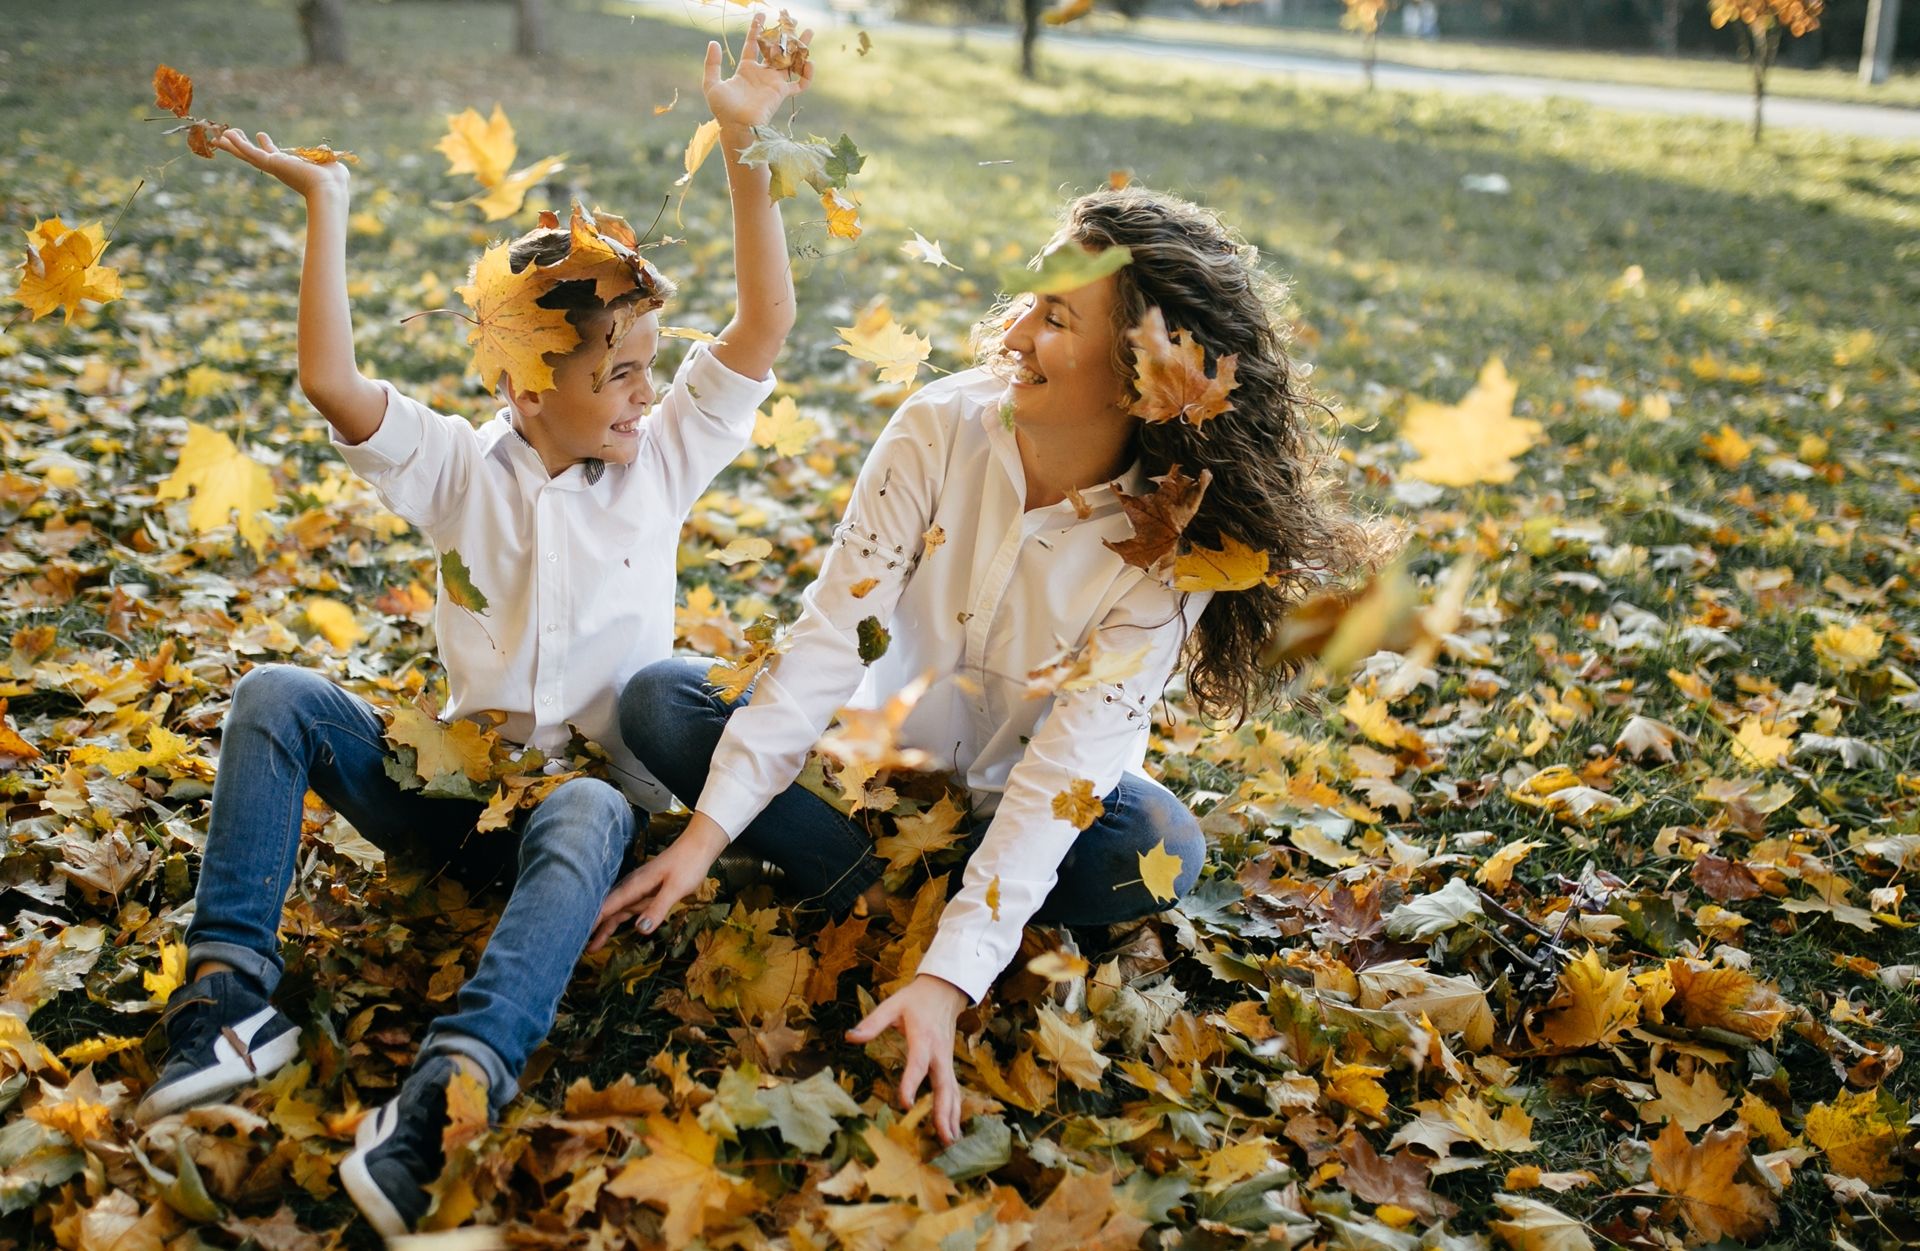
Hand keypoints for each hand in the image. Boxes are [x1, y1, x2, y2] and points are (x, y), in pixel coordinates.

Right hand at [214, 128, 349, 202]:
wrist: (330, 189)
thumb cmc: (334, 180)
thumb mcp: (327, 161)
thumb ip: (323, 154)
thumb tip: (322, 148)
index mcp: (292, 167)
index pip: (275, 155)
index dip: (266, 145)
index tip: (261, 135)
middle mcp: (280, 167)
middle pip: (254, 156)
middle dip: (241, 147)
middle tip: (227, 137)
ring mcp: (274, 166)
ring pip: (247, 155)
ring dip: (233, 145)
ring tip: (218, 138)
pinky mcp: (271, 164)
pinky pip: (250, 153)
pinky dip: (238, 145)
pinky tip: (226, 136)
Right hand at [587, 812, 730, 950]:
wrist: (698, 846)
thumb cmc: (688, 865)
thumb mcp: (675, 888)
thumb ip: (657, 908)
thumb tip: (640, 930)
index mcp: (635, 886)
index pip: (608, 906)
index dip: (592, 921)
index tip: (577, 935)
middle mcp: (632, 887)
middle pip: (608, 910)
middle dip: (592, 926)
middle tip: (579, 947)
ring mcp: (638, 888)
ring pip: (616, 910)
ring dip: (603, 926)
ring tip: (591, 945)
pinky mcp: (645, 890)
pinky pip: (627, 907)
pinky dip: (617, 918)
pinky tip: (611, 928)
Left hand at [703, 13, 813, 132]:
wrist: (736, 126)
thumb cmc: (722, 109)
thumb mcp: (711, 84)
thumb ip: (712, 63)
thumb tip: (713, 42)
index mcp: (746, 70)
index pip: (753, 45)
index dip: (756, 30)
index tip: (761, 14)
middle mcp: (762, 74)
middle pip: (776, 50)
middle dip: (784, 35)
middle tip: (793, 20)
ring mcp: (773, 83)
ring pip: (791, 62)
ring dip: (800, 47)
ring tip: (808, 33)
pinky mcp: (781, 93)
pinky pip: (799, 84)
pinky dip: (806, 75)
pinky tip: (809, 62)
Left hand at [846, 974, 968, 1145]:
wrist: (945, 991)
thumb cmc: (916, 999)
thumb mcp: (893, 1004)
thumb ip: (872, 1022)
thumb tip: (850, 1037)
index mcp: (924, 1038)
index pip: (918, 1064)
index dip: (911, 1083)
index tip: (906, 1104)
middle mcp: (939, 1054)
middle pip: (945, 1086)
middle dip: (943, 1112)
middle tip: (943, 1137)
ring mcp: (947, 1061)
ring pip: (953, 1092)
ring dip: (952, 1116)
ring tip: (950, 1141)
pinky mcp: (948, 1065)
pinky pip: (954, 1090)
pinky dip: (954, 1110)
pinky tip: (952, 1128)